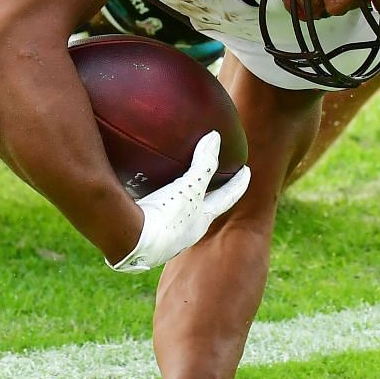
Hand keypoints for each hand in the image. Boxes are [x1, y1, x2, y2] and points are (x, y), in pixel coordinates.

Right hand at [109, 132, 248, 272]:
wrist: (132, 242)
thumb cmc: (167, 216)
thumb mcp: (190, 188)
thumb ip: (203, 164)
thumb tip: (215, 137)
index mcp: (201, 221)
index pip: (226, 199)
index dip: (237, 184)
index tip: (247, 171)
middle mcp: (185, 232)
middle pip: (203, 209)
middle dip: (210, 195)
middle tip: (216, 181)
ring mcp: (163, 235)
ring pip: (178, 214)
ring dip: (181, 199)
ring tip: (178, 184)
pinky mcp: (142, 233)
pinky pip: (152, 213)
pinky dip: (153, 201)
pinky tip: (142, 192)